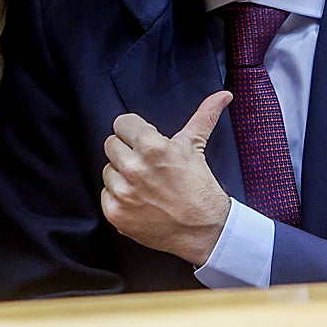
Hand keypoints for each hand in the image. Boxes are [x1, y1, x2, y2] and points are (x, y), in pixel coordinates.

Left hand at [100, 91, 232, 265]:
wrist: (205, 231)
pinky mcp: (115, 212)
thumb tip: (222, 95)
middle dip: (128, 152)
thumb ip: (204, 116)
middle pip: (111, 144)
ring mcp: (123, 192)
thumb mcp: (195, 147)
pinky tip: (140, 201)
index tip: (146, 143)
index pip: (122, 123)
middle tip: (148, 166)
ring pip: (108, 169)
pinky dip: (119, 197)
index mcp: (152, 147)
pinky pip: (105, 193)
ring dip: (122, 175)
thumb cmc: (200, 188)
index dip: (135, 132)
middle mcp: (134, 168)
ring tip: (145, 185)